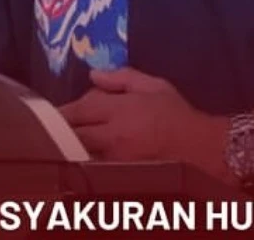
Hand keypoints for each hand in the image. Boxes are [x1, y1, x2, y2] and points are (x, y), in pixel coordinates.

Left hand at [59, 68, 230, 182]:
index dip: (62, 111)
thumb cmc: (178, 115)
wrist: (204, 151)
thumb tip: (94, 75)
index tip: (52, 113)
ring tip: (61, 144)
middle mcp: (115, 136)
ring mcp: (116, 160)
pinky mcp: (121, 177)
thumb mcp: (155, 86)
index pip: (80, 109)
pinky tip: (81, 159)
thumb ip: (122, 77)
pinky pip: (93, 169)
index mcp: (121, 110)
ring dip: (69, 148)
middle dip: (59, 131)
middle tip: (48, 129)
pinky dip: (84, 163)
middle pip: (73, 134)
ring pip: (79, 154)